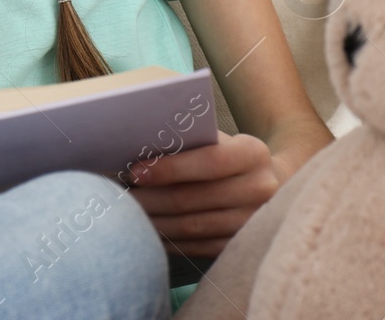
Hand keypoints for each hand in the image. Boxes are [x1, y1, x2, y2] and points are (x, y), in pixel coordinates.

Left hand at [120, 131, 283, 258]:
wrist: (266, 183)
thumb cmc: (226, 155)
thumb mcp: (218, 139)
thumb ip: (189, 141)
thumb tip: (138, 149)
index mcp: (254, 154)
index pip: (210, 162)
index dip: (170, 168)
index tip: (134, 172)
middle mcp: (260, 190)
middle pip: (193, 198)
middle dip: (150, 198)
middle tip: (117, 197)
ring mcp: (252, 222)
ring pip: (191, 227)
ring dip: (153, 221)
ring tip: (124, 215)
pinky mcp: (240, 246)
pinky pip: (196, 246)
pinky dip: (167, 239)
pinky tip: (146, 231)